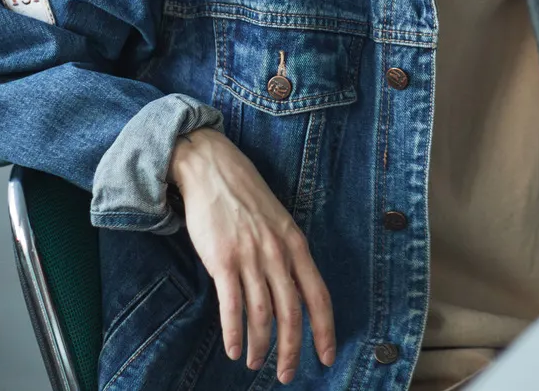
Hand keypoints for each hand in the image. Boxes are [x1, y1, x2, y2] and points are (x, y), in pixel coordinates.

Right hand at [170, 128, 334, 383]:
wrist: (212, 168)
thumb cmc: (245, 198)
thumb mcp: (278, 223)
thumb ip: (287, 256)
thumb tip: (292, 292)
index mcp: (297, 244)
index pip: (319, 295)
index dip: (325, 330)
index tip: (327, 357)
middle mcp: (278, 253)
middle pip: (292, 312)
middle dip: (291, 349)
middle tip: (286, 375)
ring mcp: (251, 257)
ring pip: (263, 314)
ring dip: (261, 346)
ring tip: (256, 364)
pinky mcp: (223, 260)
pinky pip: (232, 305)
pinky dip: (234, 333)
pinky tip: (235, 350)